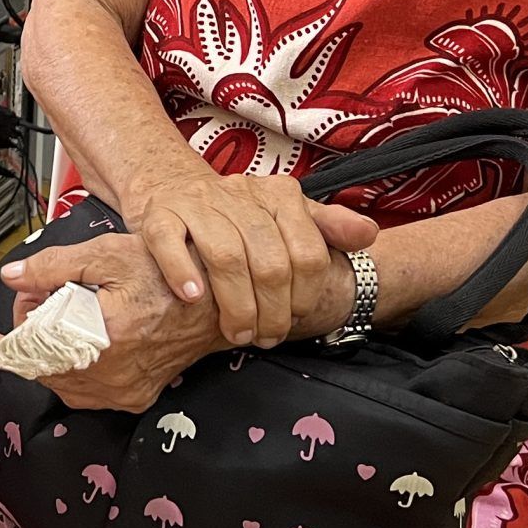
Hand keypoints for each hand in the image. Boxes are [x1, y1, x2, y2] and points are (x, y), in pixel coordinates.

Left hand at [0, 231, 359, 411]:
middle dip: (25, 346)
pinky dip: (71, 375)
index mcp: (105, 338)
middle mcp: (116, 374)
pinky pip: (90, 394)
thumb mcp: (108, 253)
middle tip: (24, 315)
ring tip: (43, 329)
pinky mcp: (139, 395)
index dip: (4, 345)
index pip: (36, 353)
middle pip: (46, 373)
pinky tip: (68, 349)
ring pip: (66, 388)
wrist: (223, 297)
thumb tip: (13, 278)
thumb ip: (54, 266)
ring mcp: (129, 390)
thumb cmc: (170, 268)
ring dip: (46, 363)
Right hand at [112, 167, 376, 349]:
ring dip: (234, 303)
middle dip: (271, 309)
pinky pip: (169, 242)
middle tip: (267, 337)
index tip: (296, 318)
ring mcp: (197, 204)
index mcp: (279, 195)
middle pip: (268, 260)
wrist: (174, 189)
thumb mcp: (288, 217)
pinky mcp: (158, 216)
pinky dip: (183, 273)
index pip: (307, 251)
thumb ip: (329, 228)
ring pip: (224, 255)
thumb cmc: (238, 217)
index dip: (305, 294)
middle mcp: (239, 194)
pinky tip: (194, 299)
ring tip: (237, 332)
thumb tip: (369, 234)